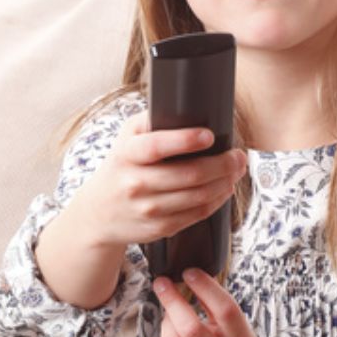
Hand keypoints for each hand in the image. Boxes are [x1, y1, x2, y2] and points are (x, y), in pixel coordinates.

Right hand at [71, 114, 247, 249]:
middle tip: (238, 155)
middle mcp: (135, 183)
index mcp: (127, 154)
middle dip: (222, 164)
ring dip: (225, 182)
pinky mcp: (159, 228)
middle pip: (189, 175)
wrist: (98, 213)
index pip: (156, 146)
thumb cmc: (121, 167)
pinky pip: (197, 214)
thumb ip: (151, 121)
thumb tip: (188, 108)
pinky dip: (217, 200)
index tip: (209, 136)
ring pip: (198, 196)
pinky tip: (224, 189)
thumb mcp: (125, 139)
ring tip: (236, 170)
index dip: (185, 140)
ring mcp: (147, 209)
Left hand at [151, 268, 284, 336]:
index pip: (225, 310)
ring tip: (170, 317)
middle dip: (172, 300)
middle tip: (162, 283)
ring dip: (166, 323)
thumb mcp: (240, 333)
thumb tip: (190, 276)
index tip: (189, 272)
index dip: (205, 287)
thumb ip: (218, 309)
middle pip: (191, 328)